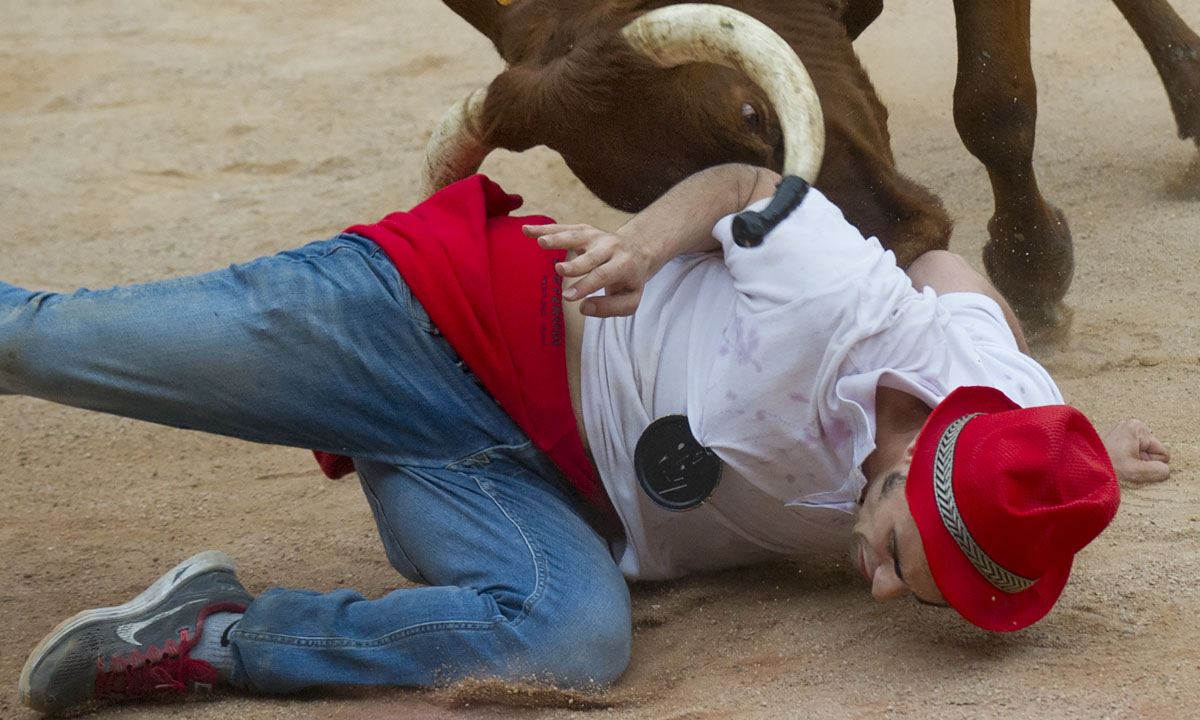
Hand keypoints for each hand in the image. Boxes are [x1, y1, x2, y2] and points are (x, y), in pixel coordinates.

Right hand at [523, 223, 654, 316]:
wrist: (638, 251)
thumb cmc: (630, 281)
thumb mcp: (630, 300)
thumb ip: (610, 308)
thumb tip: (585, 308)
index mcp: (624, 265)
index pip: (603, 276)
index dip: (585, 285)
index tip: (568, 297)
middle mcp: (610, 247)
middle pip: (591, 256)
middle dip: (575, 264)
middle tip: (559, 270)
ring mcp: (597, 236)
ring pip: (576, 236)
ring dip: (558, 238)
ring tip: (541, 242)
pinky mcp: (585, 230)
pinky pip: (564, 228)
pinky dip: (545, 228)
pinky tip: (528, 230)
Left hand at [1102, 419, 1169, 484]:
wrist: (1078, 465)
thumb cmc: (1105, 465)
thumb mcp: (1136, 471)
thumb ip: (1158, 471)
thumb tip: (1166, 470)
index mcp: (1138, 428)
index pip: (1162, 453)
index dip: (1152, 464)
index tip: (1134, 465)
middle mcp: (1129, 425)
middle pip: (1151, 452)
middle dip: (1141, 462)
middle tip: (1124, 465)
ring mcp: (1120, 431)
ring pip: (1140, 454)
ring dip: (1132, 462)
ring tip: (1117, 464)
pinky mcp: (1112, 437)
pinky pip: (1128, 452)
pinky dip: (1123, 459)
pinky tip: (1112, 461)